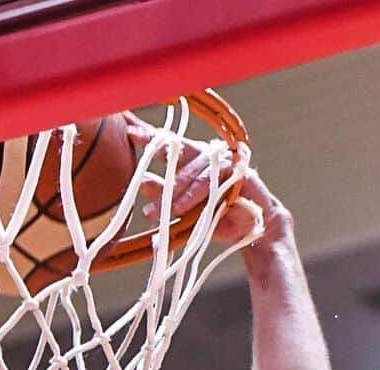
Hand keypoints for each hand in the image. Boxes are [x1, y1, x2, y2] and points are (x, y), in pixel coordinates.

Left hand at [125, 116, 283, 246]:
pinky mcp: (237, 171)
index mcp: (191, 158)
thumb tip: (142, 183)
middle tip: (139, 185)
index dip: (150, 135)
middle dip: (159, 168)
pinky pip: (209, 182)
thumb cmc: (216, 216)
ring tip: (157, 214)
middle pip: (178, 152)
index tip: (129, 131)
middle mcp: (205, 154)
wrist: (250, 227)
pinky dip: (193, 196)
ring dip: (174, 194)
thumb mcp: (183, 209)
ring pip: (191, 173)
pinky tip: (180, 207)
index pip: (169, 143)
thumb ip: (164, 196)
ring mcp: (222, 160)